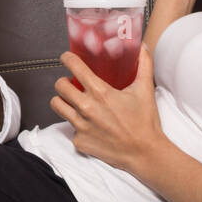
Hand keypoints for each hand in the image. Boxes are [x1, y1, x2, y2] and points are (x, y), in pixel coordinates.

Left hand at [50, 43, 163, 174]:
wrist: (144, 153)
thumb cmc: (145, 121)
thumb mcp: (145, 89)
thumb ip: (144, 65)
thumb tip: (143, 47)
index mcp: (100, 92)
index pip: (74, 67)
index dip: (67, 59)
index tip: (67, 58)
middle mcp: (86, 108)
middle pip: (59, 86)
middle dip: (64, 81)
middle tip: (71, 83)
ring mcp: (81, 126)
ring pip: (57, 105)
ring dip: (63, 100)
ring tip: (72, 101)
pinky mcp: (79, 141)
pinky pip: (69, 128)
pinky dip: (76, 124)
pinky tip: (88, 124)